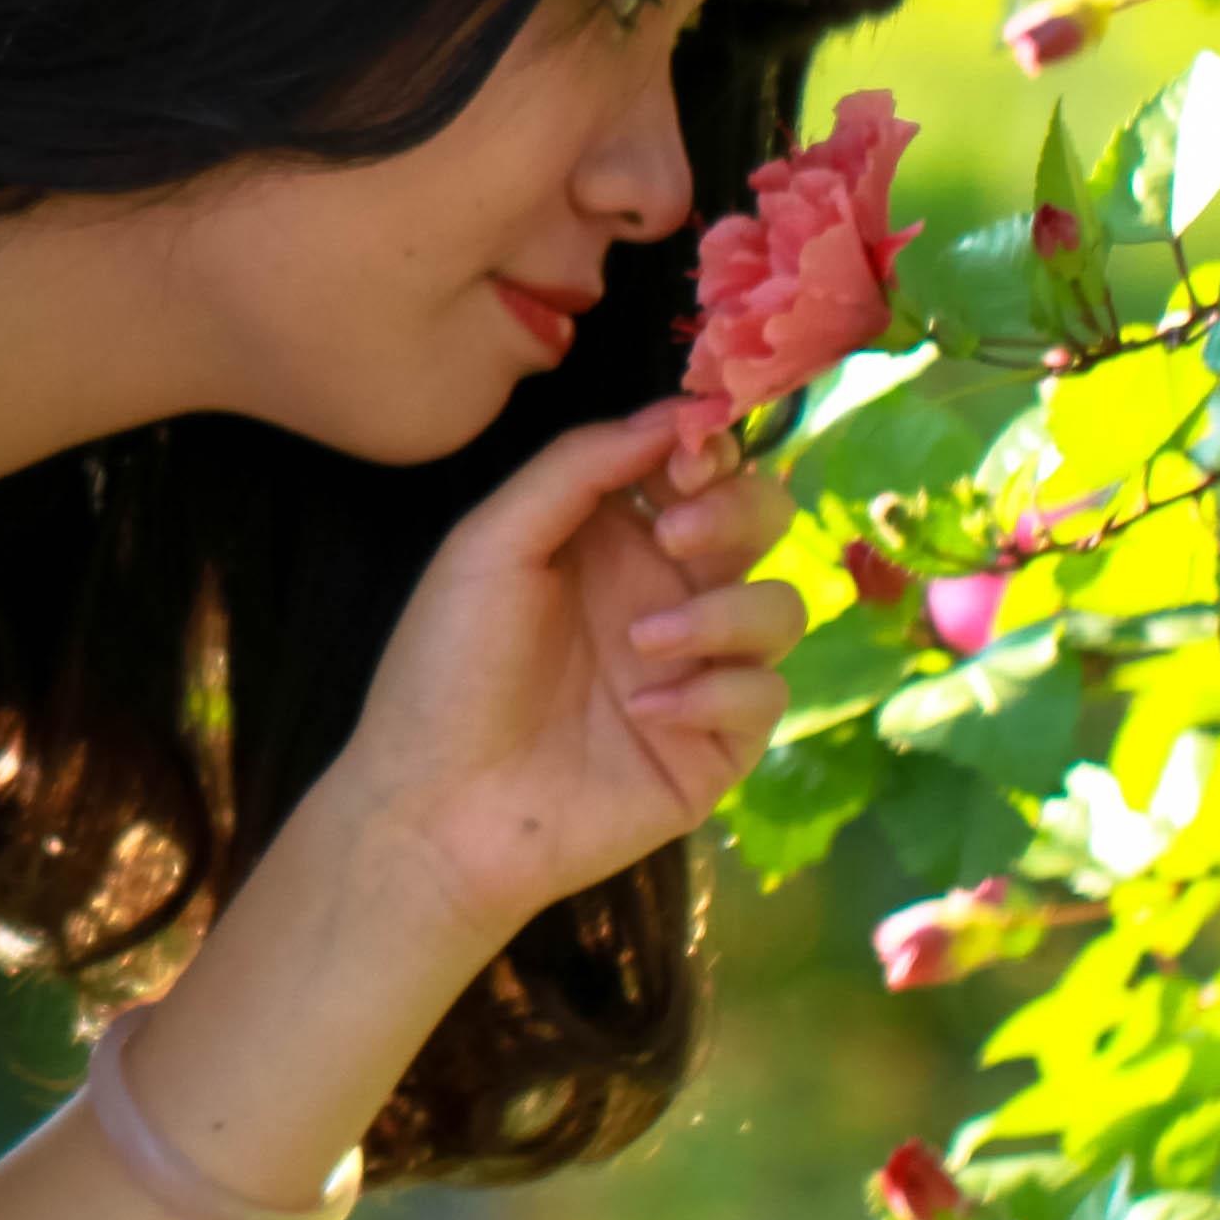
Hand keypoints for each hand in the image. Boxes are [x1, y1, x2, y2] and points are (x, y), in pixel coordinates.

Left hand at [329, 394, 808, 941]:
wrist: (439, 806)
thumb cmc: (449, 669)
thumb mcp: (493, 543)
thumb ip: (580, 466)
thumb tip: (674, 413)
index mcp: (614, 539)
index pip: (701, 470)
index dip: (712, 449)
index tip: (690, 455)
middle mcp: (666, 594)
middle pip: (762, 524)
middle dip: (738, 512)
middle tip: (677, 537)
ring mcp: (698, 671)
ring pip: (781, 608)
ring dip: (724, 611)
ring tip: (643, 644)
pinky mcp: (717, 747)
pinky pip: (765, 696)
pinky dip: (716, 693)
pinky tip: (645, 711)